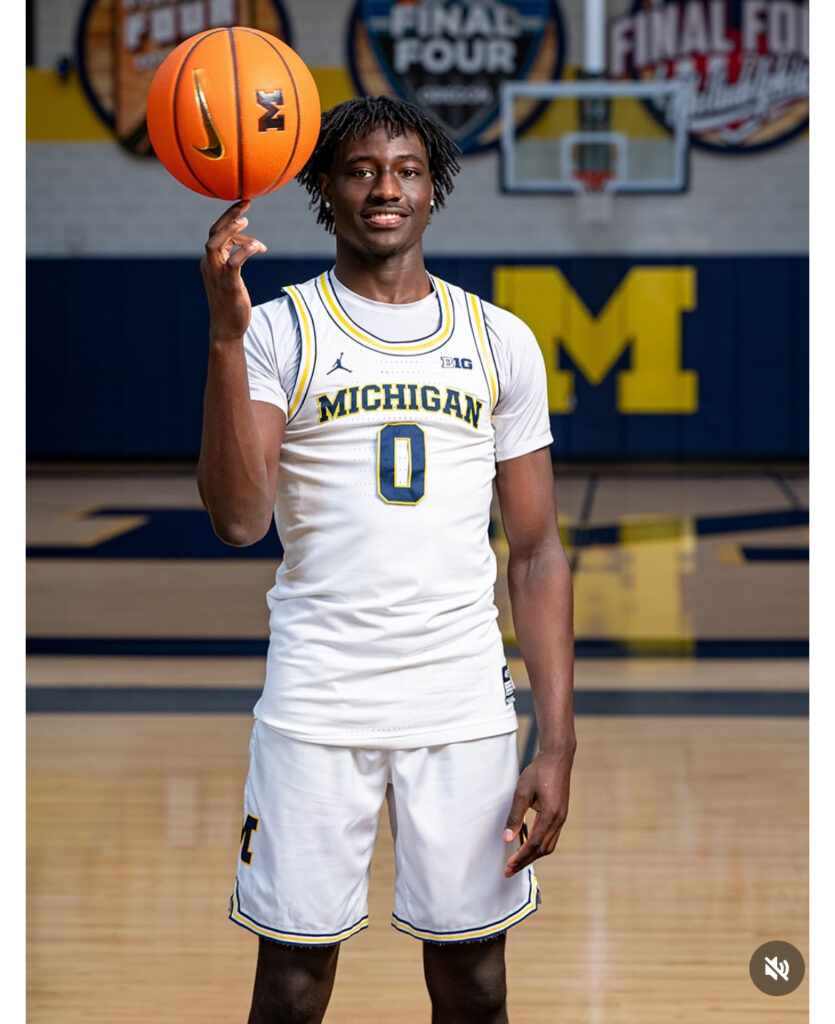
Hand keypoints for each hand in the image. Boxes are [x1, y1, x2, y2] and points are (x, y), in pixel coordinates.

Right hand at [200, 199, 266, 342]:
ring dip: (229, 230)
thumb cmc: (232, 301)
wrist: (227, 327)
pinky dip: (245, 252)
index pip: (216, 232)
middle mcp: (210, 264)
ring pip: (215, 244)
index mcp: (210, 261)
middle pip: (213, 232)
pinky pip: (234, 263)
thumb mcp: (233, 275)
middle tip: (246, 203)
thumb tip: (251, 243)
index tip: (244, 206)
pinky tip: (259, 247)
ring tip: (246, 221)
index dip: (229, 218)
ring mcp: (217, 274)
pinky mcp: (228, 285)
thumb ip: (236, 257)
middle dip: (229, 215)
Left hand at [502, 745, 573, 877]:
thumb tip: (507, 838)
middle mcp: (559, 819)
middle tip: (510, 871)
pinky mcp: (561, 815)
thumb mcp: (522, 792)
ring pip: (549, 845)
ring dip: (533, 856)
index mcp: (550, 814)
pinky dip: (540, 846)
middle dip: (526, 861)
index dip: (521, 857)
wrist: (558, 758)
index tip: (508, 866)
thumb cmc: (538, 772)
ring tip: (518, 861)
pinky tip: (528, 846)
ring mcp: (562, 818)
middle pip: (543, 849)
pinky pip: (551, 837)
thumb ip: (515, 816)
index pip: (534, 843)